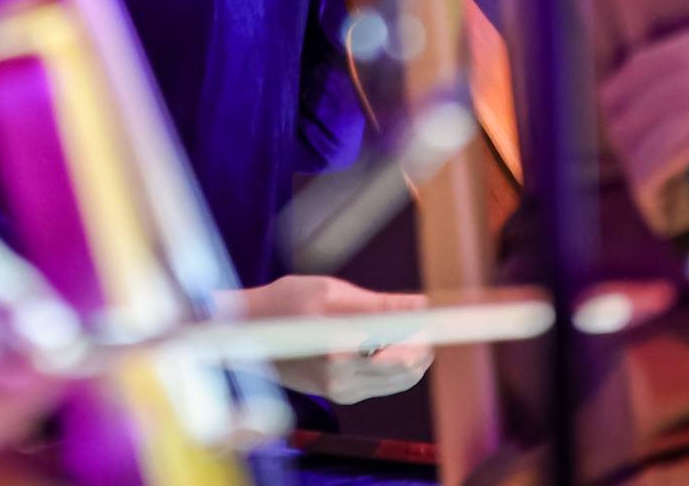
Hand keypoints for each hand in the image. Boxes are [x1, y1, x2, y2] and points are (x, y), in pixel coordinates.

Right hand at [223, 274, 431, 404]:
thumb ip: (379, 304)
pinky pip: (386, 383)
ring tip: (411, 324)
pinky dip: (397, 363)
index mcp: (339, 349)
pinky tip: (389, 340)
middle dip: (425, 342)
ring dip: (416, 354)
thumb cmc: (285, 303)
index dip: (429, 330)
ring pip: (402, 379)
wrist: (246, 334)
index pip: (405, 347)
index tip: (442, 312)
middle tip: (426, 315)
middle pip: (409, 368)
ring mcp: (342, 391)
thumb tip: (422, 304)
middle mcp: (342, 377)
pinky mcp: (342, 395)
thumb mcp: (330, 292)